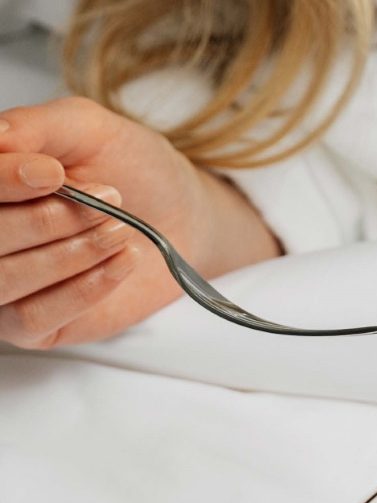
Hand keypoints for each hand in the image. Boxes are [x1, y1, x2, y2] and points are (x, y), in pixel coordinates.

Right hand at [0, 97, 279, 348]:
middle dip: (48, 220)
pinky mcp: (31, 325)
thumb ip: (35, 127)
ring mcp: (0, 284)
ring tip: (120, 231)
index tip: (55, 173)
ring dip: (70, 254)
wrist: (182, 216)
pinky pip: (32, 317)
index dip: (4, 181)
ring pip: (4, 279)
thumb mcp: (87, 129)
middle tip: (109, 201)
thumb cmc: (129, 168)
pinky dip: (82, 289)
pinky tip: (121, 262)